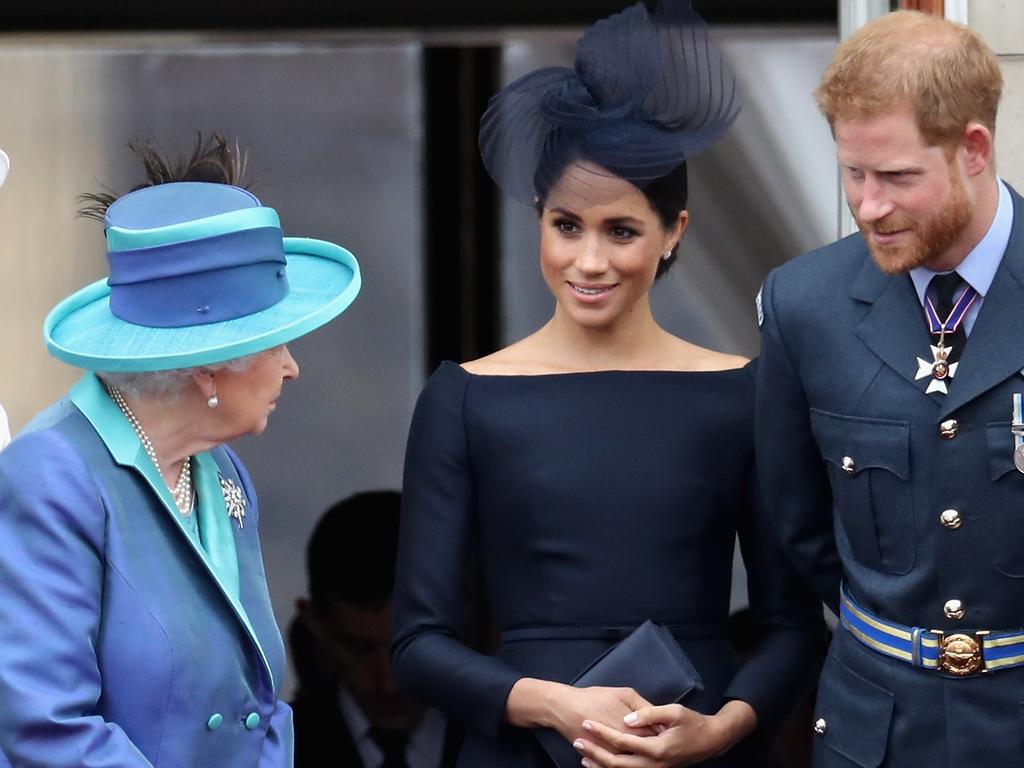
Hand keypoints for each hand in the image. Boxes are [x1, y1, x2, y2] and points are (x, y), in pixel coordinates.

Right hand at [506, 679, 654, 750]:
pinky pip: (615, 765)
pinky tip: (628, 755)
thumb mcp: (623, 693)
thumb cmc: (594, 698)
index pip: (654, 736)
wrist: (565, 708)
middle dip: (653, 746)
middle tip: (661, 740)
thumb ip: (643, 706)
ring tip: (646, 749)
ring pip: (632, 760)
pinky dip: (623, 761)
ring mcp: (612, 753)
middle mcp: (624, 745)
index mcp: (632, 728)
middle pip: (645, 750)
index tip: (667, 732)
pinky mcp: (601, 757)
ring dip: (639, 755)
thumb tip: (657, 718)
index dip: (662, 734)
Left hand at [572, 699, 756, 767]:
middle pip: (617, 764)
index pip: (622, 741)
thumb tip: (627, 719)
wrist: (711, 741)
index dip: (602, 732)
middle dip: (595, 752)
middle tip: (577, 741)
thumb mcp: (674, 712)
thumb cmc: (693, 723)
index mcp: (657, 748)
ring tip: (583, 755)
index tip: (587, 722)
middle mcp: (654, 764)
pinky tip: (601, 763)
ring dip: (601, 765)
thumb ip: (649, 714)